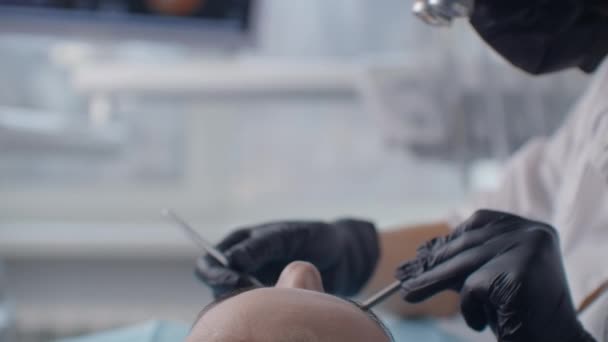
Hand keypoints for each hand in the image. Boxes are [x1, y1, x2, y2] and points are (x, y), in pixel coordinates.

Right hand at [196, 219, 378, 297]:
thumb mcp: (288, 236)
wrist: (343, 255)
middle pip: (216, 286)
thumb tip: (231, 260)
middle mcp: (241, 264)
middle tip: (256, 295)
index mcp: (240, 242)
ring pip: (233, 302)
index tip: (237, 282)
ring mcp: (254, 283)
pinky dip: (263, 312)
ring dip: (248, 303)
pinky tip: (283, 307)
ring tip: (276, 296)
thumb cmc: (316, 237)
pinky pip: (255, 311)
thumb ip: (261, 246)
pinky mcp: (268, 300)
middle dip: (229, 294)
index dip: (217, 275)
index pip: (210, 262)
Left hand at [396, 210, 594, 341]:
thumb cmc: (520, 313)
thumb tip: (421, 254)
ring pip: (465, 264)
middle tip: (402, 276)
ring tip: (407, 292)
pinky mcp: (518, 273)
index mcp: (529, 227)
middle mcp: (532, 233)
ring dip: (431, 281)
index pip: (478, 224)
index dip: (447, 240)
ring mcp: (528, 250)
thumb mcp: (488, 278)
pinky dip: (470, 308)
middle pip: (467, 245)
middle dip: (432, 264)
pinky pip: (474, 287)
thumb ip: (462, 262)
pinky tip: (479, 322)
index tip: (421, 254)